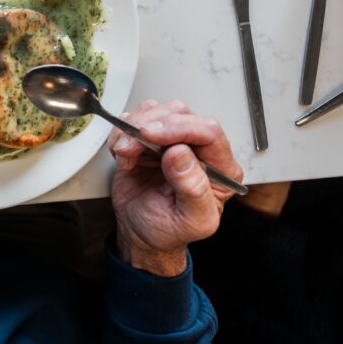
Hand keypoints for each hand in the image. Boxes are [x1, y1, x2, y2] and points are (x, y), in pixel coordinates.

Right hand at [107, 99, 242, 276]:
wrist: (141, 233)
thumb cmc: (170, 230)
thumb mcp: (191, 220)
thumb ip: (193, 189)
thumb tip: (182, 154)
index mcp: (220, 168)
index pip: (208, 132)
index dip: (179, 128)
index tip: (151, 134)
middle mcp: (198, 149)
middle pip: (180, 114)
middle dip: (151, 125)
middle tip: (131, 146)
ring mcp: (171, 141)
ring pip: (157, 110)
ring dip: (133, 128)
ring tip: (125, 154)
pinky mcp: (148, 140)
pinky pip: (135, 119)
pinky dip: (122, 132)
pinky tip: (123, 155)